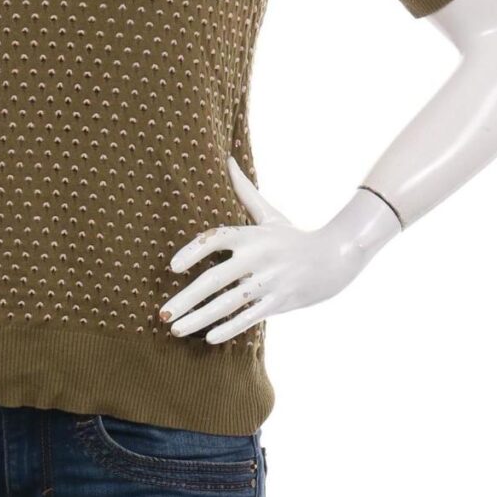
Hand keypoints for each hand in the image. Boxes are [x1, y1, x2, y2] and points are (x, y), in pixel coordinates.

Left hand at [158, 157, 400, 343]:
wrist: (335, 259)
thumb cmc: (292, 237)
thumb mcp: (270, 213)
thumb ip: (245, 191)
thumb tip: (227, 158)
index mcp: (252, 235)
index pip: (216, 239)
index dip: (192, 251)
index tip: (172, 267)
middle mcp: (259, 258)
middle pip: (215, 279)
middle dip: (186, 298)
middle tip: (162, 313)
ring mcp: (269, 281)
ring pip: (228, 303)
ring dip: (200, 318)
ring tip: (175, 329)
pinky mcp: (279, 301)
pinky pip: (250, 317)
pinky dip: (229, 328)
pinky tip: (208, 337)